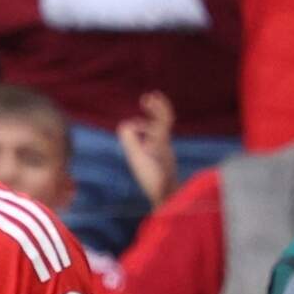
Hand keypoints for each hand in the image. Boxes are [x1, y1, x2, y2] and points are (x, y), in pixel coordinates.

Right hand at [118, 89, 179, 208]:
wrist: (168, 196)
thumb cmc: (153, 179)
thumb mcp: (138, 159)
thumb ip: (130, 141)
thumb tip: (124, 125)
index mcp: (161, 141)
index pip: (163, 118)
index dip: (158, 105)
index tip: (148, 96)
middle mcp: (165, 144)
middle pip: (163, 122)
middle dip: (155, 109)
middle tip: (146, 98)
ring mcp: (164, 152)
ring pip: (159, 132)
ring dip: (147, 125)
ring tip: (133, 125)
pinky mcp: (162, 161)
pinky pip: (156, 141)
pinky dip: (147, 136)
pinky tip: (139, 142)